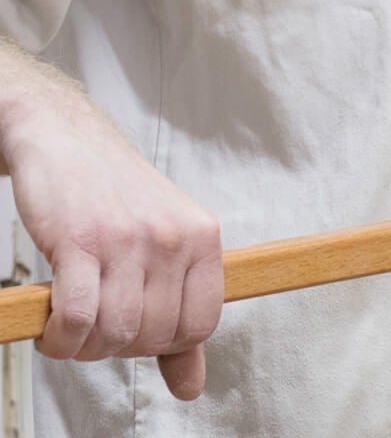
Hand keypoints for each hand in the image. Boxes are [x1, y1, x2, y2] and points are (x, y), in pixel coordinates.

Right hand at [0, 94, 221, 399]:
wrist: (65, 140)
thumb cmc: (114, 199)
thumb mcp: (164, 247)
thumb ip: (180, 316)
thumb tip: (191, 386)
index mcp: (202, 239)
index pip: (200, 326)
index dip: (163, 347)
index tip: (135, 337)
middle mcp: (173, 238)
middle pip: (153, 336)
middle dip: (117, 350)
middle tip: (93, 334)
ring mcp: (128, 239)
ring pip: (116, 332)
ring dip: (84, 348)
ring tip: (70, 333)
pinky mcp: (79, 240)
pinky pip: (78, 317)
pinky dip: (61, 339)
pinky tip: (52, 331)